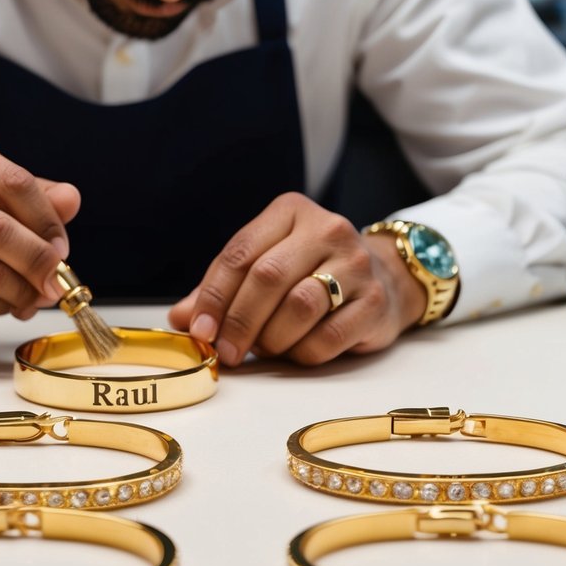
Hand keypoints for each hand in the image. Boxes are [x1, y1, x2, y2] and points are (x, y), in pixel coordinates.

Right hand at [0, 131, 79, 318]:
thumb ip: (33, 194)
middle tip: (57, 282)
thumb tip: (71, 201)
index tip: (62, 248)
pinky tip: (3, 302)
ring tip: (34, 296)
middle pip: (0, 232)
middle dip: (39, 264)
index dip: (47, 221)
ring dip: (21, 292)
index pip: (15, 183)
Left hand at [168, 193, 425, 365]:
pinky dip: (303, 353)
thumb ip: (223, 290)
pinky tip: (297, 351)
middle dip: (238, 321)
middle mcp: (327, 229)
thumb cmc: (310, 273)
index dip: (214, 296)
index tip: (199, 331)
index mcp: (291, 212)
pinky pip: (328, 337)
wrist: (384, 278)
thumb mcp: (266, 267)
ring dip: (272, 338)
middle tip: (225, 352)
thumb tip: (181, 319)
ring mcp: (357, 264)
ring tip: (265, 347)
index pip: (240, 253)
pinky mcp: (376, 302)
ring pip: (298, 307)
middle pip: (268, 278)